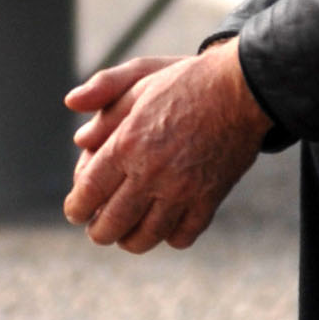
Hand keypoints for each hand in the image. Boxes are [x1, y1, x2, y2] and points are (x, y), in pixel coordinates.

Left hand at [62, 40, 270, 252]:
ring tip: (127, 234)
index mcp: (127, 144)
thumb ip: (103, 101)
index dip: (76, 208)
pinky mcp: (209, 199)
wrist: (243, 88)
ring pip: (145, 238)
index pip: (88, 192)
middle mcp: (151, 172)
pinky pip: (182, 237)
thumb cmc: (187, 82)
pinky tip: (165, 225)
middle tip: (98, 229)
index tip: (75, 212)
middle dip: (99, 232)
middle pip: (111, 224)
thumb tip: (78, 138)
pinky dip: (169, 237)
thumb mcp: (139, 79)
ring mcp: (181, 190)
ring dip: (130, 240)